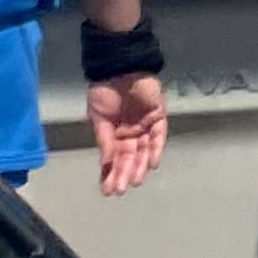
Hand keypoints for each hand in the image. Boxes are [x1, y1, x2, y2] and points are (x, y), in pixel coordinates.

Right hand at [87, 77, 167, 194]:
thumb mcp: (98, 117)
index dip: (111, 174)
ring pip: (144, 151)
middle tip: (119, 190)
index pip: (115, 159)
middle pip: (129, 158)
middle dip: (124, 174)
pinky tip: (151, 164)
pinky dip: (156, 149)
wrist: (118, 67)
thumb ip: (105, 140)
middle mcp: (132, 133)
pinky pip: (158, 136)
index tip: (107, 191)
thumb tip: (106, 164)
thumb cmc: (105, 90)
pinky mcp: (159, 116)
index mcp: (116, 133)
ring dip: (139, 166)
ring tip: (133, 181)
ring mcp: (146, 125)